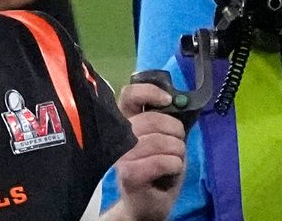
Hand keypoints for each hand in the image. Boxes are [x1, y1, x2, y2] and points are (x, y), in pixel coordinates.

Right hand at [107, 83, 186, 220]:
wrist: (146, 204)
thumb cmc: (156, 169)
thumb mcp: (161, 139)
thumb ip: (163, 120)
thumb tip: (177, 102)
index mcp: (125, 122)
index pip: (129, 95)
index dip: (149, 92)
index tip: (166, 100)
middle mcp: (118, 136)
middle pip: (154, 119)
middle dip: (176, 132)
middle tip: (176, 145)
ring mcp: (121, 155)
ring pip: (162, 142)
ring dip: (177, 153)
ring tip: (171, 162)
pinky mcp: (129, 174)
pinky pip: (164, 161)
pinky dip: (175, 167)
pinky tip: (169, 173)